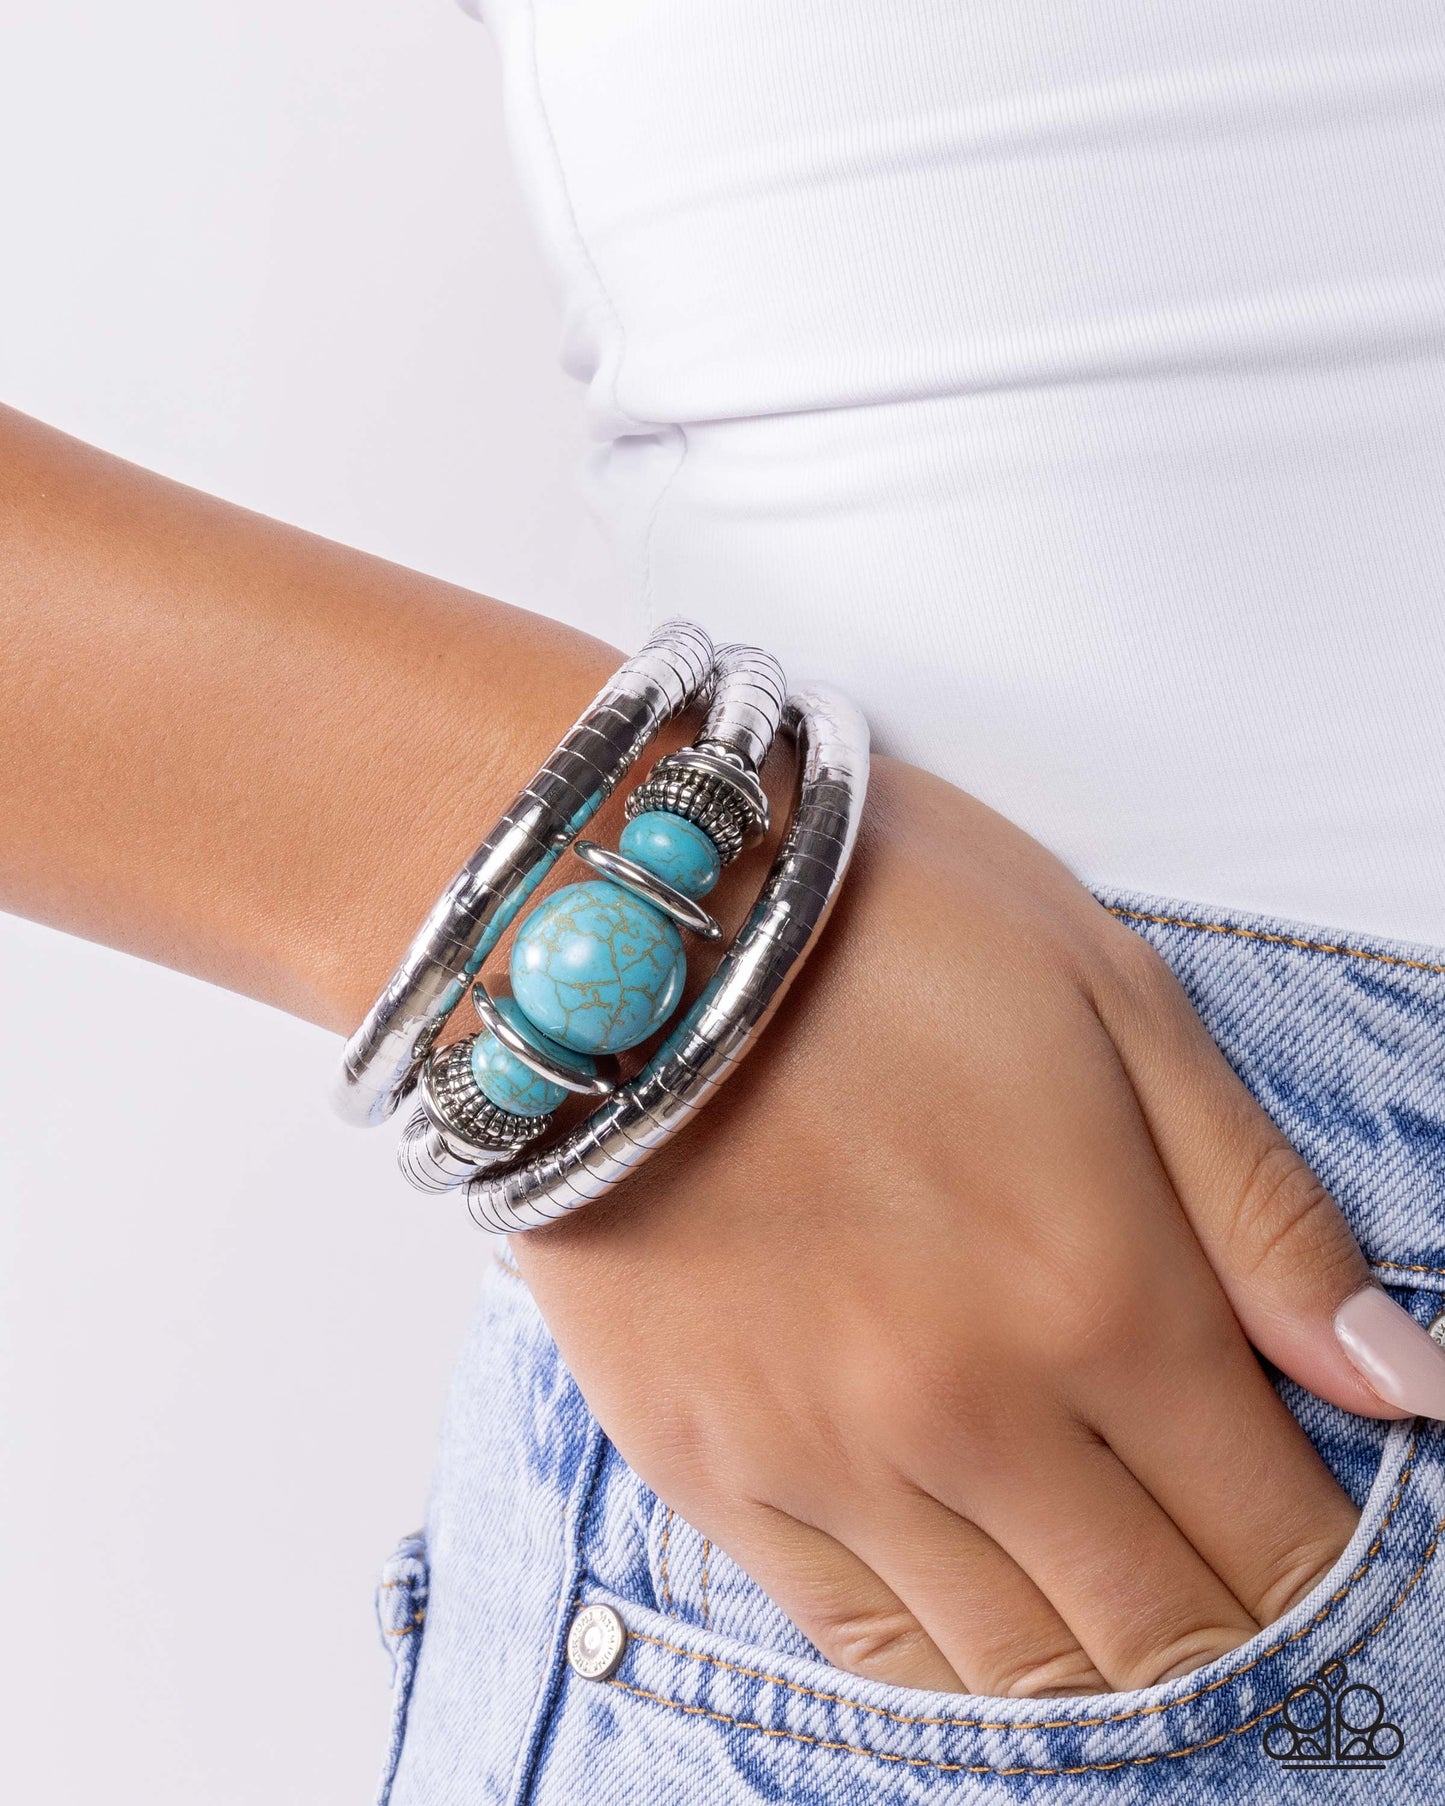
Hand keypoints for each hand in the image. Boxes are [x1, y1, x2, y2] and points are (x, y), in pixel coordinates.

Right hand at [510, 755, 1433, 1696]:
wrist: (615, 914)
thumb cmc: (876, 922)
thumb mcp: (1114, 1000)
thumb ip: (1259, 1207)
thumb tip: (1394, 1381)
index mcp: (1096, 1290)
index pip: (1267, 1530)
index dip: (1321, 1566)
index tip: (1316, 1541)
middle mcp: (966, 1409)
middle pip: (1152, 1629)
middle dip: (1225, 1632)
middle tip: (1229, 1588)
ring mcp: (820, 1452)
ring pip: (1008, 1671)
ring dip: (1092, 1666)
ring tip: (1109, 1605)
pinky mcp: (701, 1460)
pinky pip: (848, 1639)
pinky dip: (940, 1661)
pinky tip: (973, 1616)